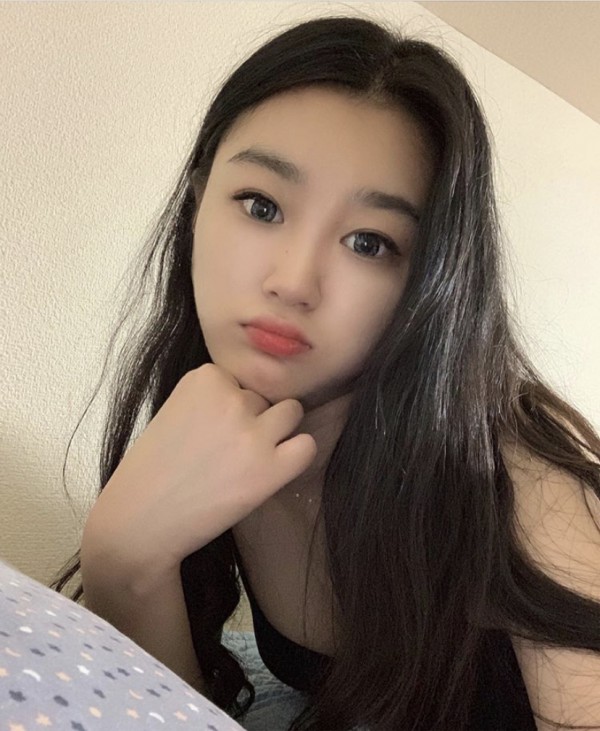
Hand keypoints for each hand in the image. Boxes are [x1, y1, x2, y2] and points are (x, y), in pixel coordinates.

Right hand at [82, 363, 317, 572]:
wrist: (139, 522)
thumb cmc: (152, 471)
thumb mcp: (175, 412)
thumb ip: (212, 400)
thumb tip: (256, 400)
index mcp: (205, 378)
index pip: (238, 381)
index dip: (228, 408)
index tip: (208, 431)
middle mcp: (231, 399)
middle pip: (263, 398)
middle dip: (250, 420)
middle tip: (226, 452)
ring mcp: (252, 433)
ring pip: (291, 414)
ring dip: (277, 432)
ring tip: (251, 459)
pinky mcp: (269, 469)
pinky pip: (306, 446)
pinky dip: (296, 455)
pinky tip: (274, 470)